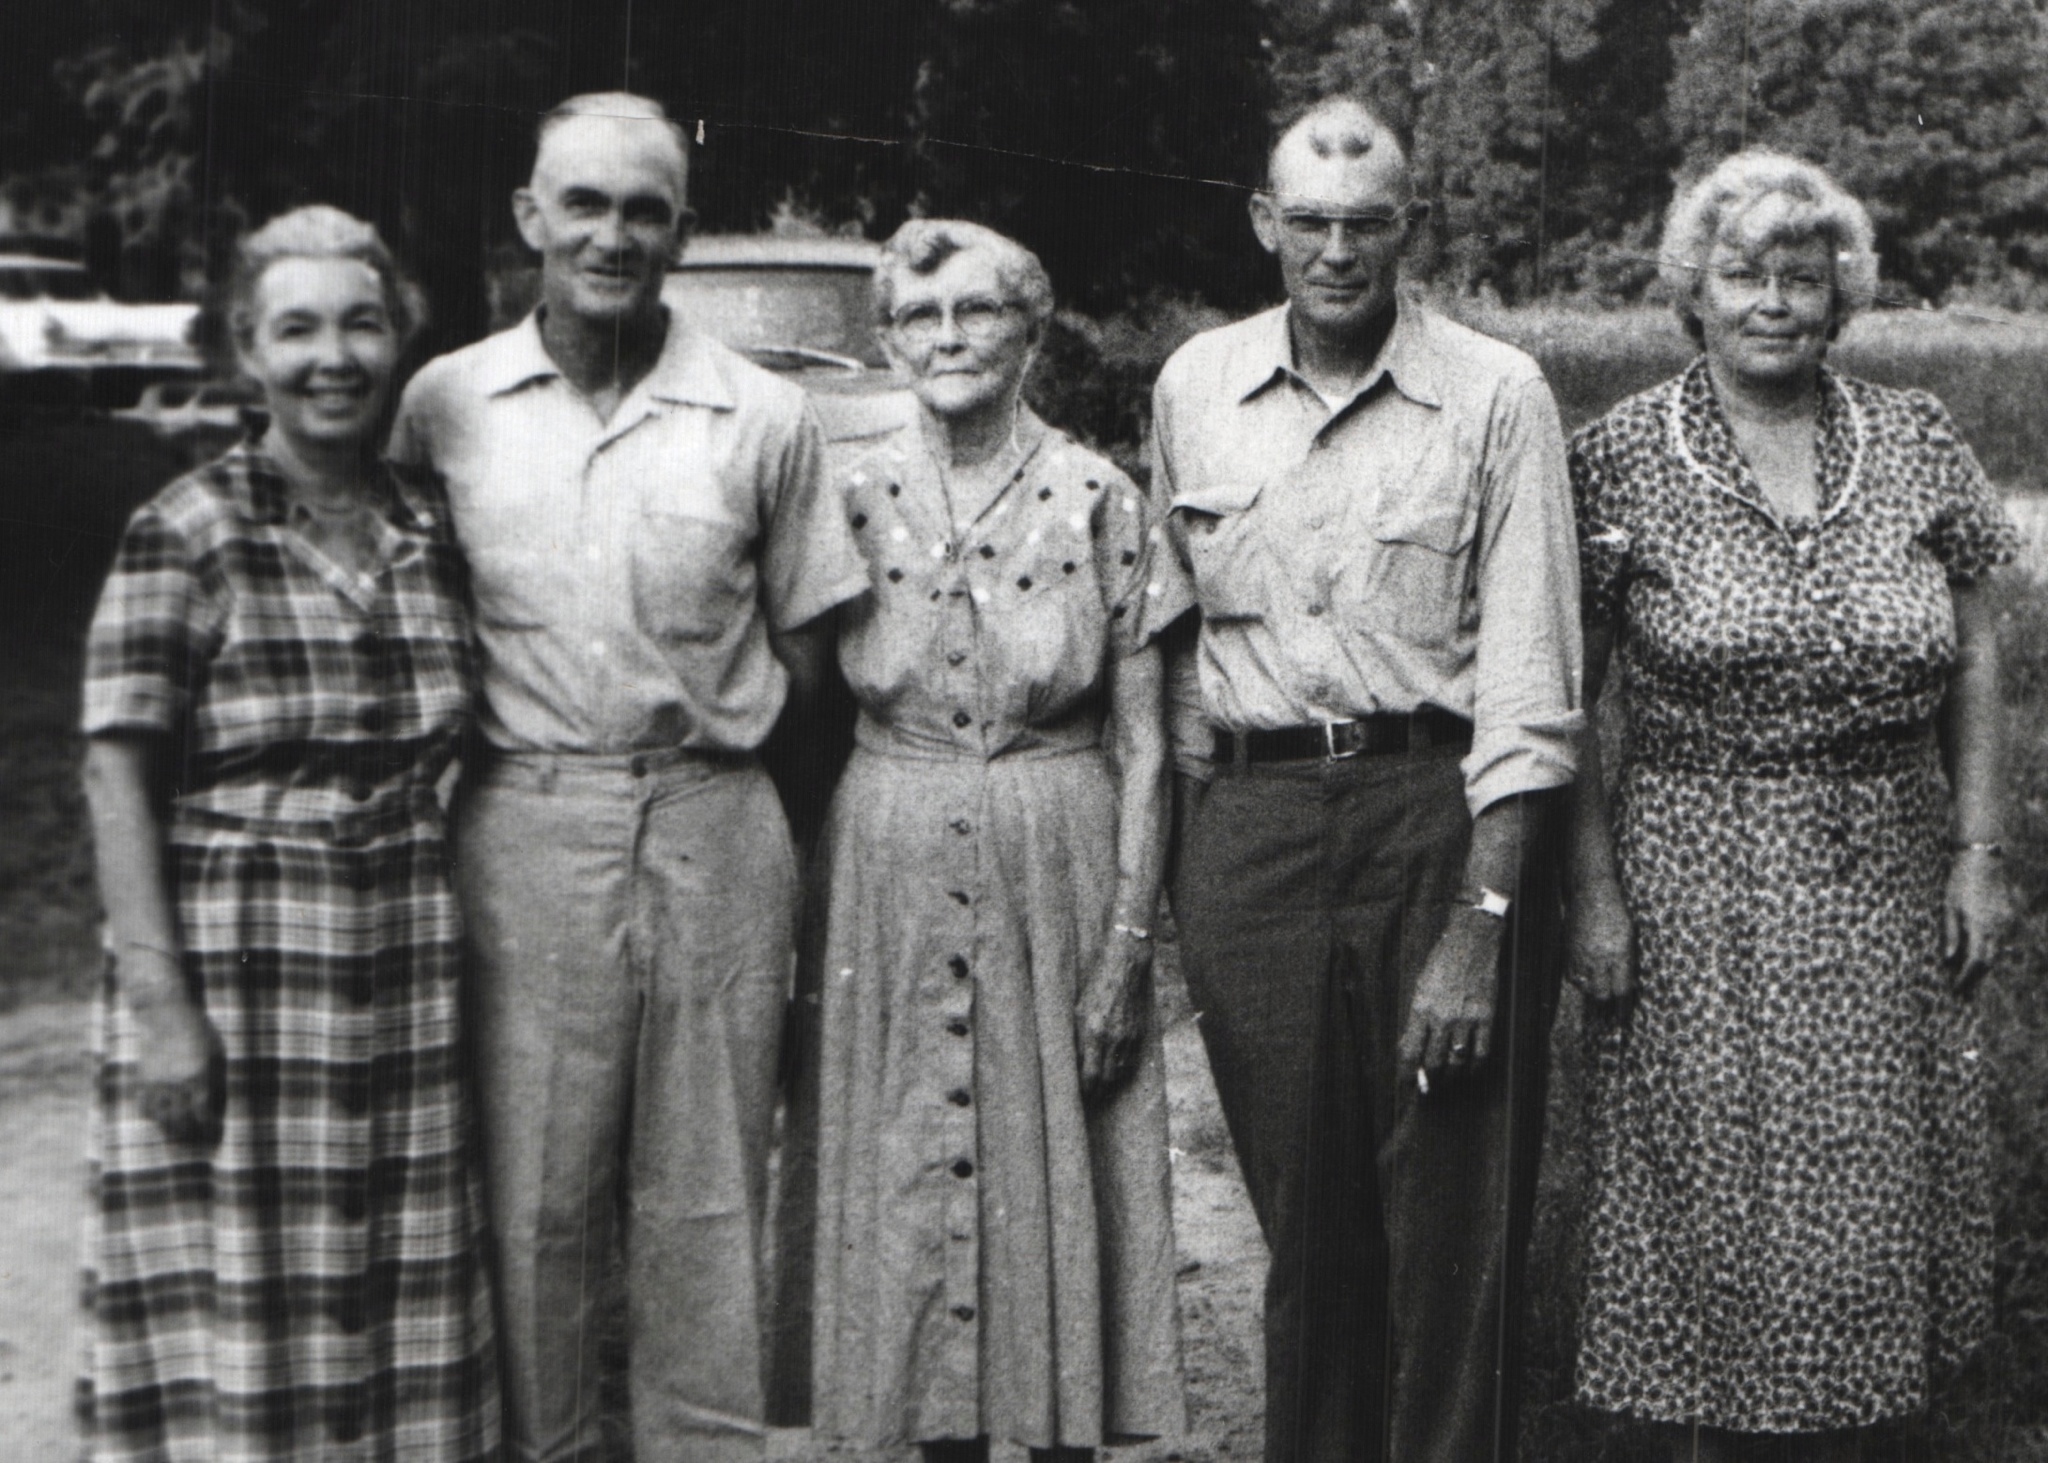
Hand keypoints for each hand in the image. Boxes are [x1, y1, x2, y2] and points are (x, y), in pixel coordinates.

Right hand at [127, 966, 224, 1146]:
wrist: (167, 1014)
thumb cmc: (199, 1033)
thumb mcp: (216, 1054)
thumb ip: (215, 1081)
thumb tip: (215, 1108)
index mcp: (201, 1076)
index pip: (203, 1113)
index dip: (207, 1128)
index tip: (210, 1136)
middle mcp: (178, 1082)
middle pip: (181, 1120)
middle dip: (187, 1135)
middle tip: (192, 1143)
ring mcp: (157, 1081)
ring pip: (161, 1117)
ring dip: (169, 1130)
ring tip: (176, 1136)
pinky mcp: (142, 1077)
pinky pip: (144, 1105)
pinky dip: (151, 1116)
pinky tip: (159, 1119)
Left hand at [1077, 931, 1151, 1098]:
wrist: (1124, 967)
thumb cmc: (1094, 984)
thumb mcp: (1076, 1008)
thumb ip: (1073, 1035)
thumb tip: (1067, 1060)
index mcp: (1093, 1031)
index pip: (1088, 1074)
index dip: (1083, 1090)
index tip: (1073, 1097)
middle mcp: (1112, 1038)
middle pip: (1105, 1079)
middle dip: (1095, 1092)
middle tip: (1085, 1098)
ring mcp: (1128, 1037)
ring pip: (1119, 1073)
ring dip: (1108, 1083)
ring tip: (1097, 1088)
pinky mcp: (1138, 1033)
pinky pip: (1130, 1061)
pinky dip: (1120, 1071)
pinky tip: (1112, 1072)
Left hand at [1397, 906, 1500, 1079]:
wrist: (1471, 944)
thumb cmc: (1441, 964)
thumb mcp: (1420, 988)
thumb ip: (1417, 1018)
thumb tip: (1414, 1049)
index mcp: (1420, 1009)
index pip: (1409, 1052)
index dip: (1407, 1074)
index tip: (1407, 1084)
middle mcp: (1442, 1018)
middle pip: (1433, 1063)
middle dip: (1429, 1081)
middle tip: (1428, 1088)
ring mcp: (1466, 1019)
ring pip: (1457, 1063)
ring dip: (1451, 1078)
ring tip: (1447, 1082)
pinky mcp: (1487, 1018)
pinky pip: (1481, 1053)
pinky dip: (1474, 1068)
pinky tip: (1469, 1071)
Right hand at [1567, 874, 1636, 1005]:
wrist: (1591, 894)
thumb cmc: (1616, 912)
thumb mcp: (1629, 936)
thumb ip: (1627, 961)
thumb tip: (1627, 984)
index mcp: (1619, 952)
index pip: (1620, 988)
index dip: (1623, 1002)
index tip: (1624, 1010)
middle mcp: (1598, 956)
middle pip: (1600, 992)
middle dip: (1606, 997)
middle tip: (1610, 997)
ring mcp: (1581, 954)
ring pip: (1584, 986)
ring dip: (1592, 989)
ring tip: (1598, 985)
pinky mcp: (1568, 950)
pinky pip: (1571, 976)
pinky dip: (1578, 980)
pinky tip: (1585, 976)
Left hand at [1945, 847, 2014, 995]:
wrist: (1984, 861)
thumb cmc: (1960, 882)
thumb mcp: (1948, 906)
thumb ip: (1950, 933)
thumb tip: (1948, 958)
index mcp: (1979, 926)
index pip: (1975, 961)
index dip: (1966, 977)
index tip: (1956, 988)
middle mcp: (1997, 927)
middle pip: (1989, 961)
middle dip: (1976, 977)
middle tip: (1963, 990)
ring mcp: (2007, 922)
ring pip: (1998, 952)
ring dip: (1985, 966)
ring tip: (1970, 977)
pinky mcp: (2011, 917)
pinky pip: (2003, 941)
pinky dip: (1992, 951)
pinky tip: (1981, 955)